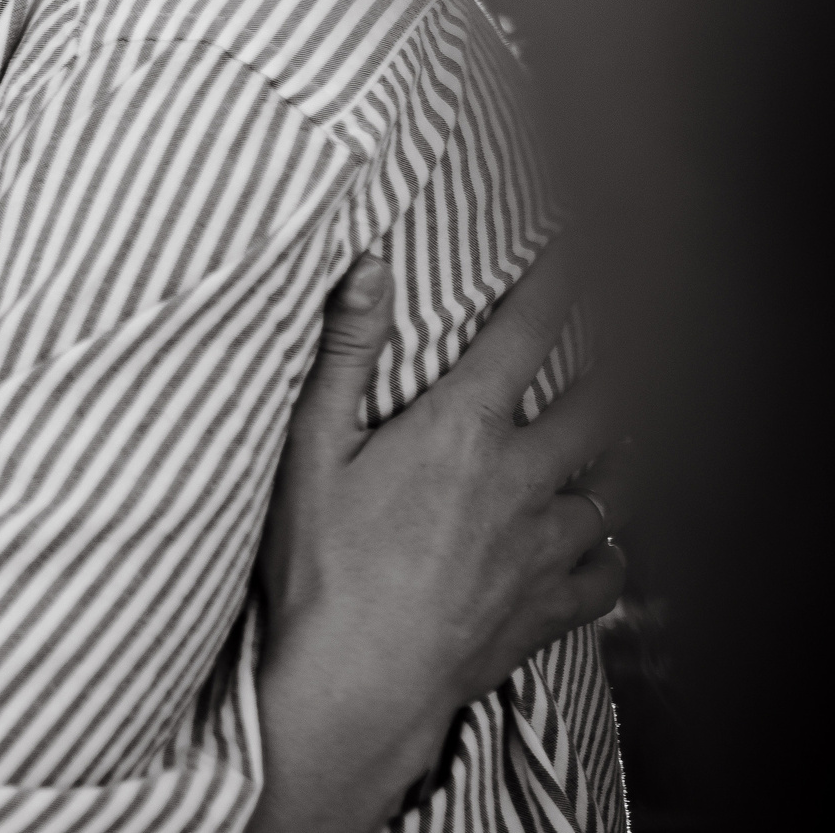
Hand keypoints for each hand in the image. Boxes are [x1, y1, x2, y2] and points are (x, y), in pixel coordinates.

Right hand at [247, 247, 628, 832]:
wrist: (353, 684)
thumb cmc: (319, 568)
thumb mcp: (310, 448)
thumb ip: (345, 353)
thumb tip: (368, 269)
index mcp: (462, 431)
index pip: (526, 334)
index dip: (560, 282)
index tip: (580, 248)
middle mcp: (520, 482)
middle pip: (602, 408)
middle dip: (616, 366)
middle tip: (621, 342)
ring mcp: (543, 549)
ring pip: (618, 489)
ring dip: (622, 456)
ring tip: (620, 436)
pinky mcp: (547, 608)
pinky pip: (610, 573)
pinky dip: (611, 550)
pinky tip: (598, 541)